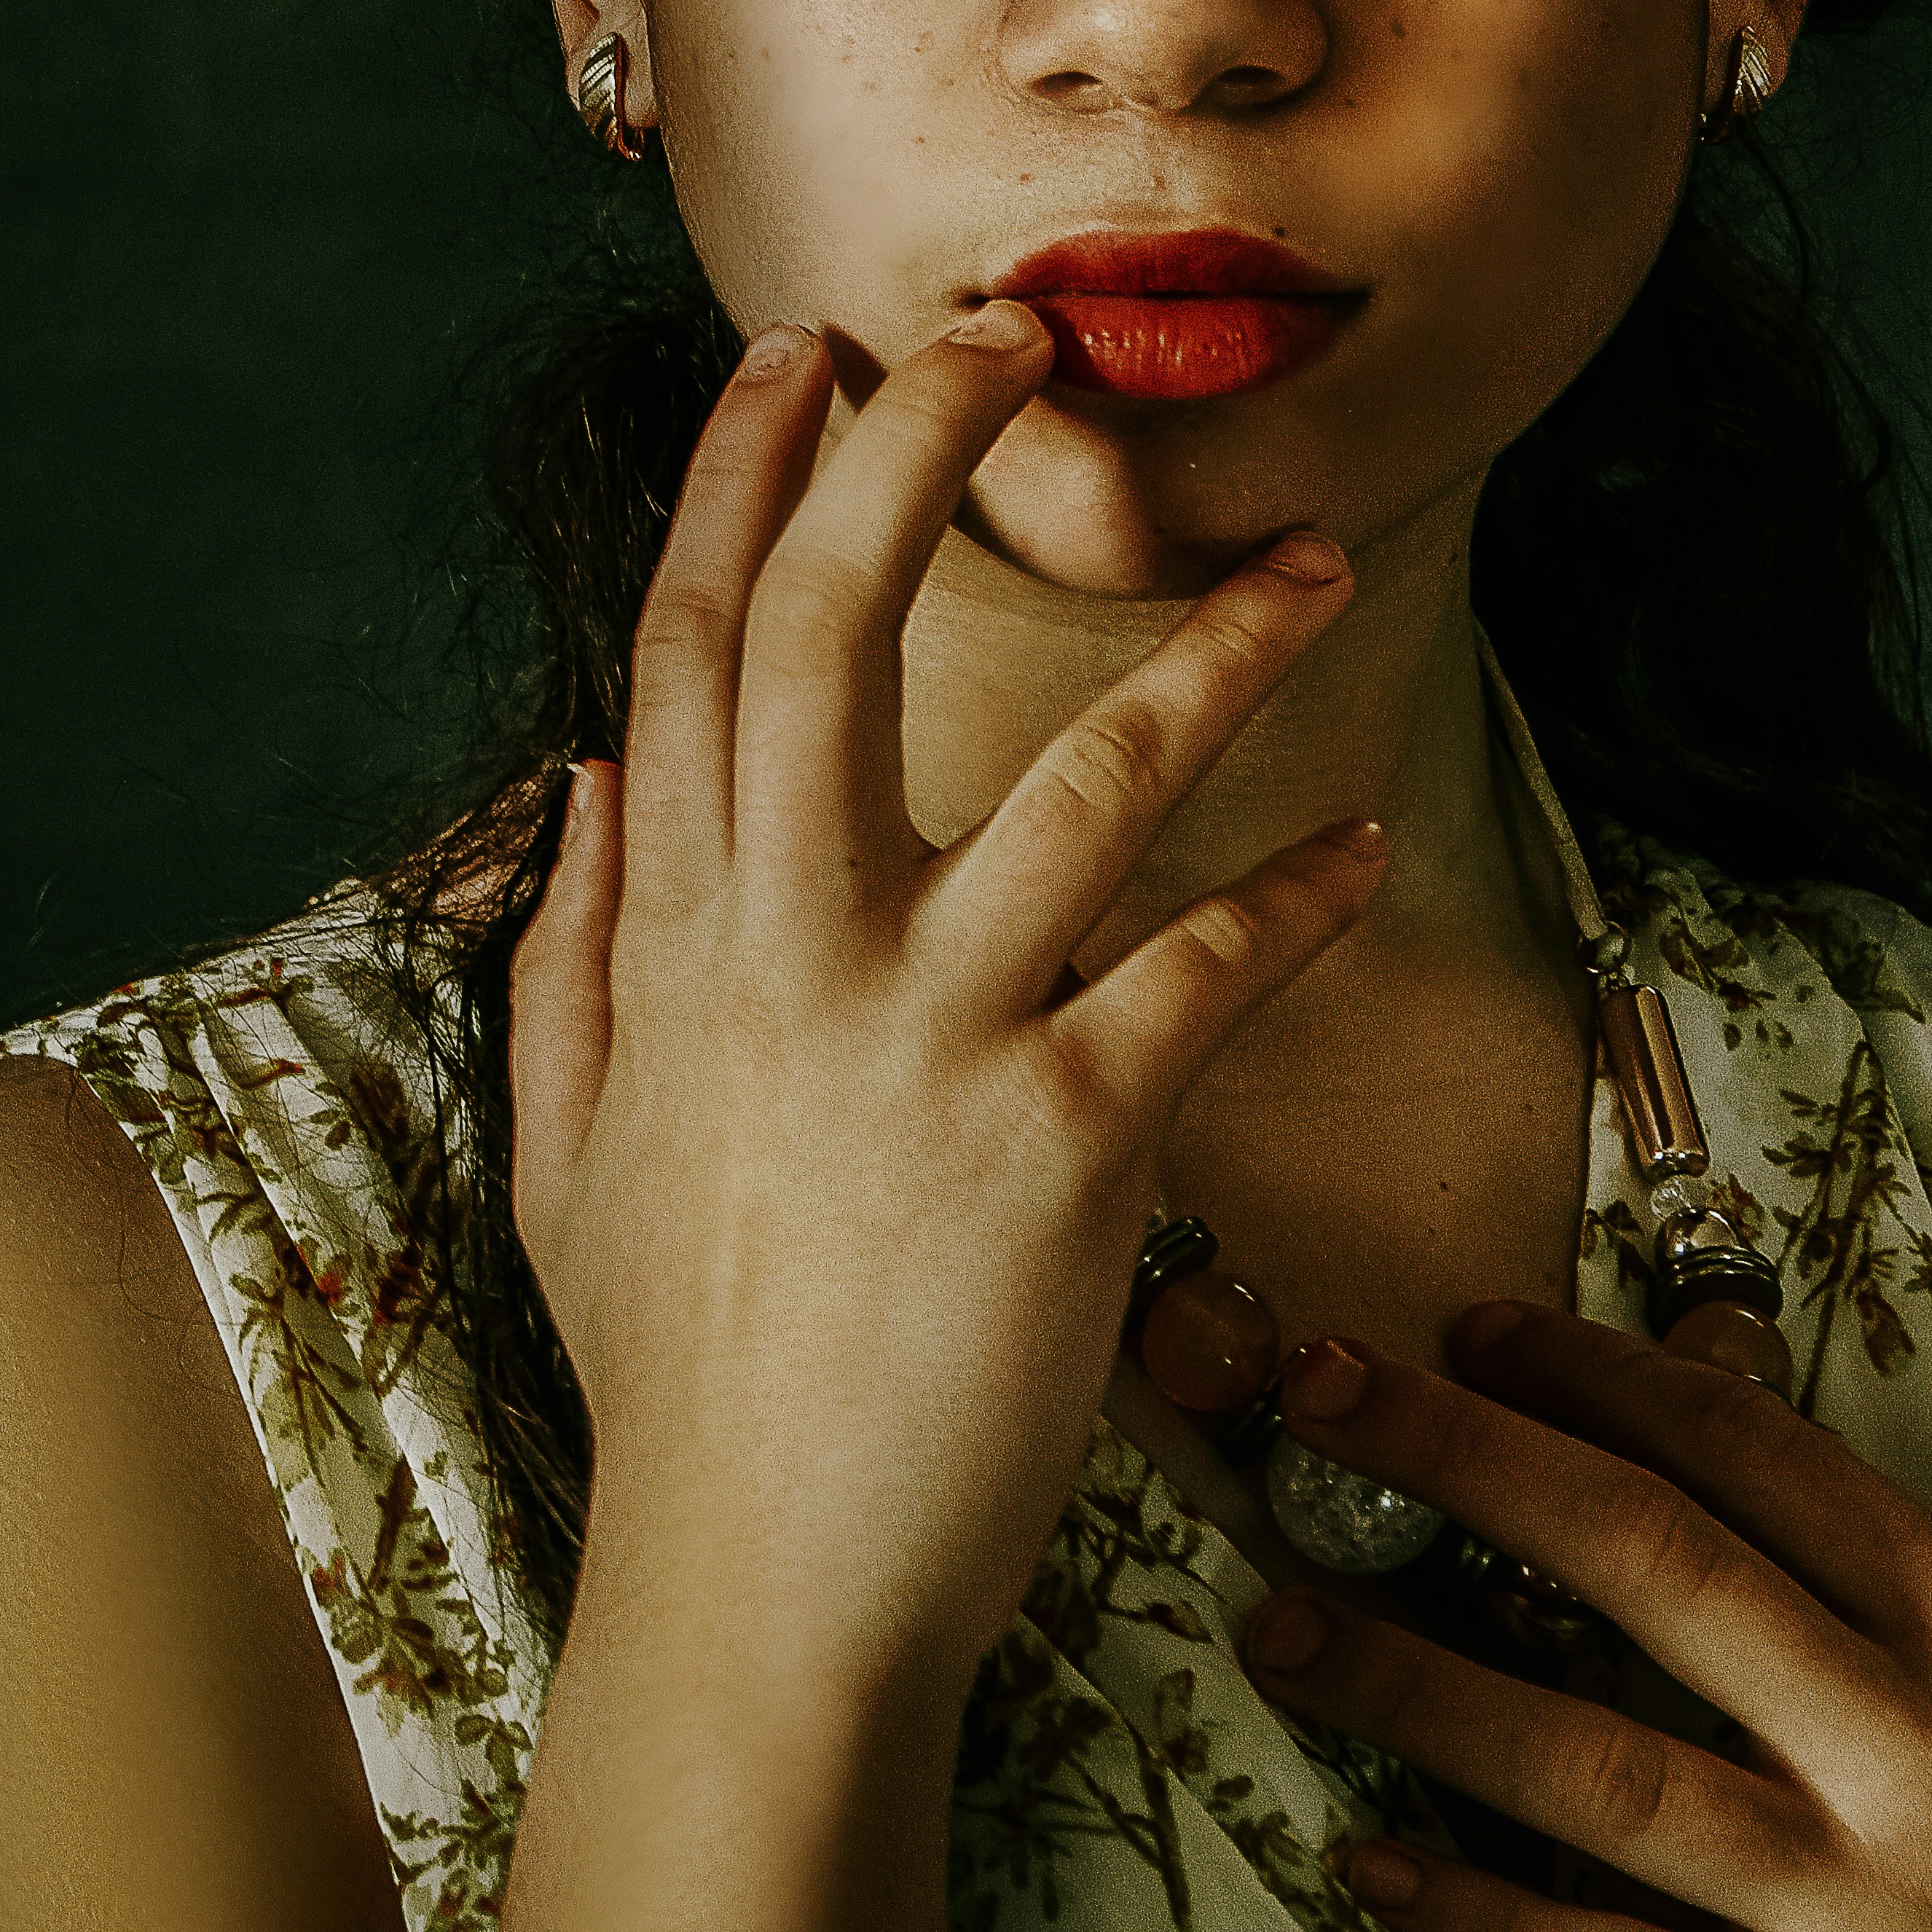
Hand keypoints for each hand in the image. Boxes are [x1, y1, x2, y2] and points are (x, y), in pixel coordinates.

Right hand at [506, 308, 1385, 1703]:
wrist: (766, 1598)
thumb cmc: (683, 1378)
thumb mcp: (567, 1154)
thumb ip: (571, 953)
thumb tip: (590, 777)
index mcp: (676, 947)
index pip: (691, 648)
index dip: (737, 482)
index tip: (798, 359)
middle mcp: (788, 959)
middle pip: (832, 633)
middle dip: (914, 455)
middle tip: (1008, 333)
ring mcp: (926, 1044)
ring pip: (1076, 777)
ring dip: (1211, 651)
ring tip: (1310, 556)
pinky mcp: (1062, 1147)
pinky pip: (1200, 974)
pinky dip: (1294, 902)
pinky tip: (1364, 853)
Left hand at [1238, 1310, 1931, 1931]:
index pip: (1763, 1461)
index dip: (1608, 1372)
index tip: (1483, 1322)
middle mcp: (1911, 1758)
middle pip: (1648, 1569)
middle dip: (1465, 1459)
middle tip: (1316, 1388)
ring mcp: (1863, 1920)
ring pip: (1599, 1767)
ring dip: (1419, 1681)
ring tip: (1277, 1612)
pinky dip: (1489, 1924)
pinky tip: (1375, 1865)